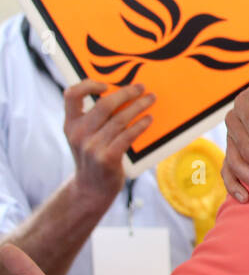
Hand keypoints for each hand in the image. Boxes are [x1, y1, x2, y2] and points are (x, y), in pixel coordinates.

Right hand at [64, 81, 154, 208]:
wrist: (91, 189)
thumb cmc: (93, 157)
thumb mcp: (84, 137)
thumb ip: (93, 119)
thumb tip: (122, 94)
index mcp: (71, 124)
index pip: (71, 95)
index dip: (88, 85)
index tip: (106, 84)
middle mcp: (79, 134)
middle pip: (104, 105)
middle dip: (126, 93)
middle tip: (141, 87)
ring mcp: (92, 147)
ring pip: (120, 119)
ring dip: (139, 107)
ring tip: (151, 100)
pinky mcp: (107, 158)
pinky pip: (127, 136)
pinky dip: (140, 125)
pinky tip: (149, 120)